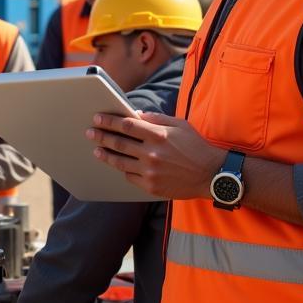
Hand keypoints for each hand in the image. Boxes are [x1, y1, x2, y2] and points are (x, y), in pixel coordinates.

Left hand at [86, 111, 223, 200]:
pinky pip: (130, 177)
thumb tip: (136, 114)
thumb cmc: (196, 146)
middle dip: (101, 136)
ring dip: (106, 155)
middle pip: (119, 143)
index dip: (109, 121)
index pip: (126, 125)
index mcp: (158, 135)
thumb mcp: (179, 125)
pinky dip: (123, 170)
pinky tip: (117, 165)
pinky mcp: (151, 187)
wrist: (212, 175)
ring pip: (120, 162)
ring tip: (97, 150)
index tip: (97, 118)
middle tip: (90, 133)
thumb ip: (156, 119)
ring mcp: (150, 172)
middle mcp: (152, 154)